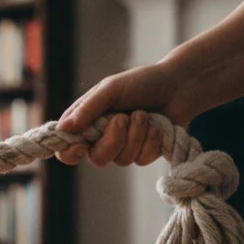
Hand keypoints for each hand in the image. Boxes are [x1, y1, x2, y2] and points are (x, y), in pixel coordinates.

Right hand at [55, 61, 194, 166]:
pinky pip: (142, 159)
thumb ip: (88, 108)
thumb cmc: (142, 82)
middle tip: (124, 117)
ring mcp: (124, 147)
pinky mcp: (144, 153)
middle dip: (113, 140)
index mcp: (88, 121)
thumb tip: (63, 128)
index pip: (67, 147)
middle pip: (97, 159)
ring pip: (121, 160)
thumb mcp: (111, 89)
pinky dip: (151, 141)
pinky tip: (157, 127)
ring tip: (144, 114)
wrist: (180, 86)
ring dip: (136, 136)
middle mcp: (102, 138)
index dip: (69, 152)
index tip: (81, 146)